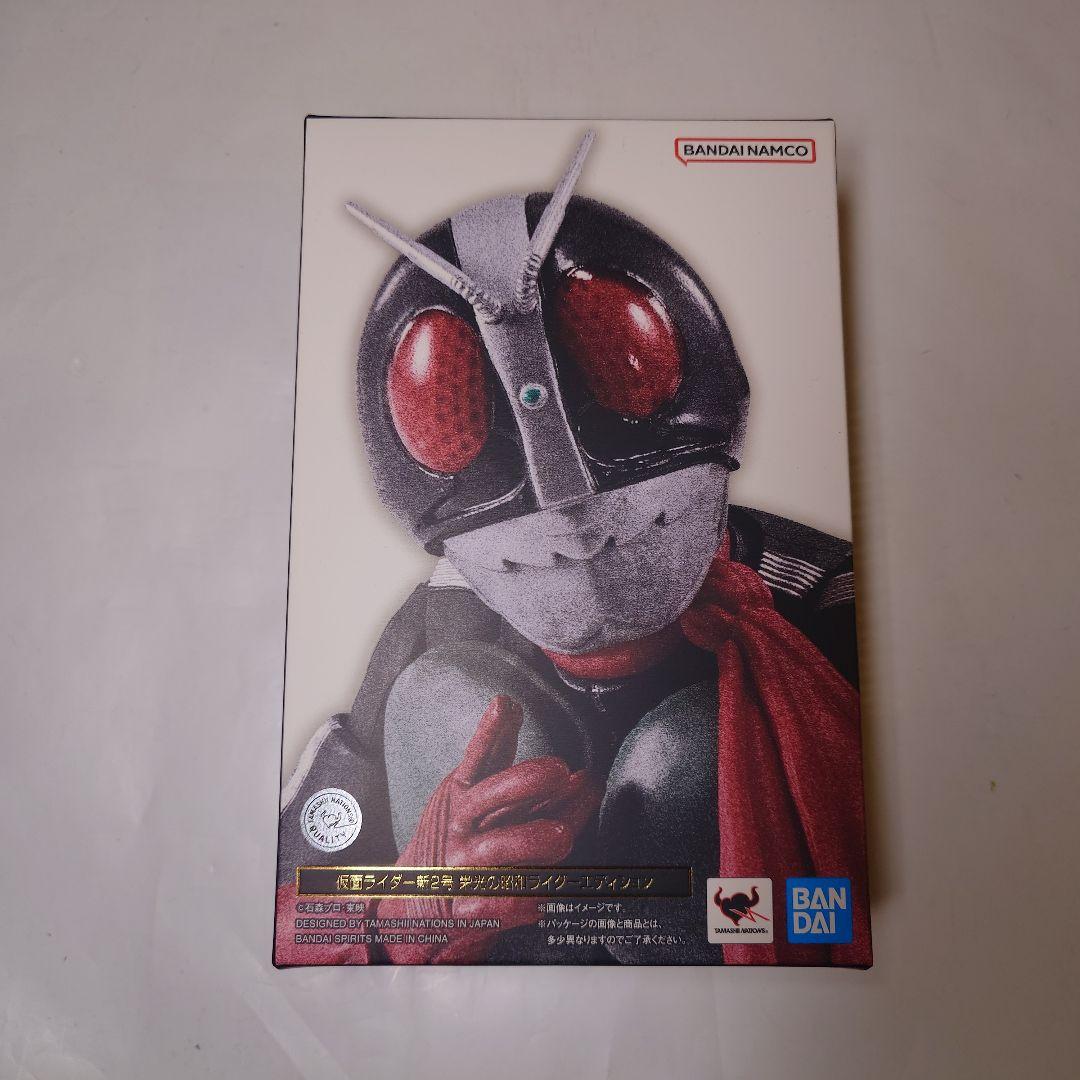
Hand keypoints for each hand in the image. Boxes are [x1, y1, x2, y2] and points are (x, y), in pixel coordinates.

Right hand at [378, 694, 597, 962]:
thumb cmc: (455, 833)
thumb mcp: (467, 788)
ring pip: (498, 849)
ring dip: (530, 841)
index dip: (490, 731)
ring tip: (562, 836)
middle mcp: (461, 824)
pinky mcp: (466, 906)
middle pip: (490, 796)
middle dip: (524, 782)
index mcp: (462, 792)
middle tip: (561, 770)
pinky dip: (517, 903)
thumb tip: (511, 704)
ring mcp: (463, 864)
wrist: (413, 897)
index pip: (478, 756)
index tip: (505, 705)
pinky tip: (540, 900)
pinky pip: (493, 904)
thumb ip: (495, 752)